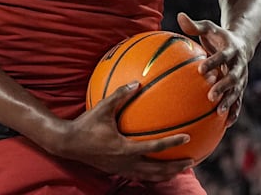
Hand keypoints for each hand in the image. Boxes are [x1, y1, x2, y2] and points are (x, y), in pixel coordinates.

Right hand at [46, 82, 193, 181]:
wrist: (68, 144)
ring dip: (166, 174)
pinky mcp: (116, 172)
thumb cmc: (85, 125)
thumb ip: (120, 95)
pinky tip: (157, 170)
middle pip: (157, 170)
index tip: (187, 138)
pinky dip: (152, 175)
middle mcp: (126, 162)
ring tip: (180, 169)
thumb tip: (136, 83)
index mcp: (125, 148)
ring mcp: (121, 169)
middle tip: (192, 160)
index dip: (172, 143)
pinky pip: (139, 177)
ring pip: (149, 177)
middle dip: (176, 167)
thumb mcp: (102, 108)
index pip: (154, 148)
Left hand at [178, 12, 249, 127]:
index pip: (223, 56)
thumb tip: (179, 16)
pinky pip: (239, 101)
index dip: (214, 62)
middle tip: (210, 95)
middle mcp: (239, 65)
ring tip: (219, 112)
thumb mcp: (208, 28)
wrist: (241, 44)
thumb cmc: (218, 36)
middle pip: (233, 77)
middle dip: (223, 86)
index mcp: (231, 49)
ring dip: (229, 102)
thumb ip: (194, 25)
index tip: (201, 69)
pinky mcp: (241, 87)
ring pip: (237, 91)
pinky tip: (226, 124)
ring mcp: (242, 77)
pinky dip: (234, 111)